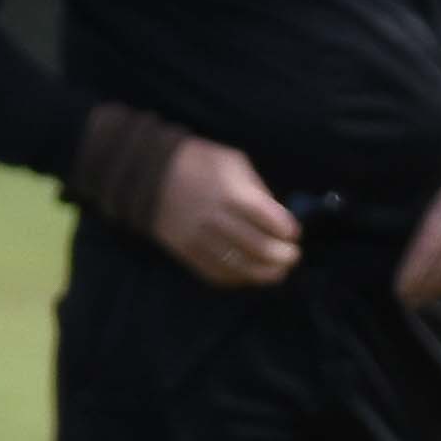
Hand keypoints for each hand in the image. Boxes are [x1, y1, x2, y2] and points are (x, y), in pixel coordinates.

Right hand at [150, 135, 299, 288]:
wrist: (147, 172)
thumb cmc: (199, 162)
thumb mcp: (234, 163)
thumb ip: (258, 191)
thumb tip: (280, 218)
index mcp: (232, 194)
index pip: (271, 221)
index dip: (289, 231)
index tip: (294, 233)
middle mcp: (215, 219)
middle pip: (259, 248)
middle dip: (284, 256)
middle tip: (293, 256)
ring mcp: (198, 238)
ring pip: (240, 266)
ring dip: (266, 274)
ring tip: (278, 271)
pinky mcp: (185, 251)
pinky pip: (215, 273)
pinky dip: (238, 278)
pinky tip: (250, 274)